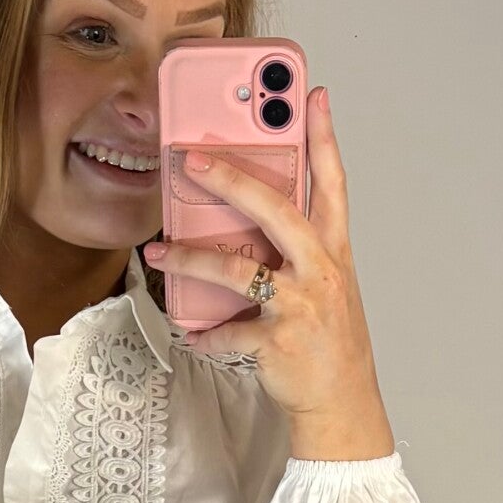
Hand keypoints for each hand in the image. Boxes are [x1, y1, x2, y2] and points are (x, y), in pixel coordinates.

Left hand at [144, 86, 395, 460]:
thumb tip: (249, 222)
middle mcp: (320, 271)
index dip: (323, 138)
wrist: (342, 405)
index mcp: (333, 252)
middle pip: (275, 211)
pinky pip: (227, 332)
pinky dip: (206, 334)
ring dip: (190, 260)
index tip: (313, 97)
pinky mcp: (276, 342)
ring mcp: (299, 306)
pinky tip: (194, 333)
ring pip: (236, 270)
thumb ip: (298, 251)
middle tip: (195, 160)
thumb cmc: (330, 344)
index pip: (333, 183)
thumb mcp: (327, 287)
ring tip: (159, 253)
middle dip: (233, 181)